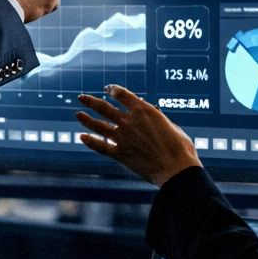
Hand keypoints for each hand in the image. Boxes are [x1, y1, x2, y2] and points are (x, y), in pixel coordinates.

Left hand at [75, 85, 201, 186]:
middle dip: (91, 102)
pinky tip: (82, 137)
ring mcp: (123, 138)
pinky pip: (101, 146)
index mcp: (144, 110)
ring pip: (99, 125)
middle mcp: (129, 121)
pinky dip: (90, 141)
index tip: (108, 89)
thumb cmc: (180, 147)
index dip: (113, 90)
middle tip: (82, 97)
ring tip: (77, 114)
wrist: (176, 169)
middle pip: (104, 108)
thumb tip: (153, 114)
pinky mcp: (120, 154)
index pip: (122, 94)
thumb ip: (157, 119)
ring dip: (86, 119)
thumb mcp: (171, 125)